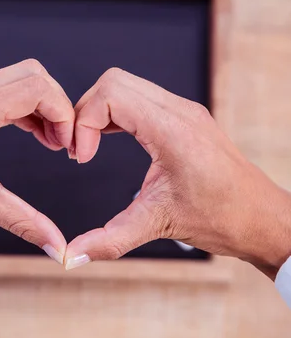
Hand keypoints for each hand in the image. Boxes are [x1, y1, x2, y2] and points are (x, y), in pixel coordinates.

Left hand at [0, 59, 73, 263]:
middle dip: (55, 104)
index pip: (35, 87)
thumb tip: (57, 247)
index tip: (67, 145)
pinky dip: (21, 111)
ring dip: (39, 106)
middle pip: (30, 74)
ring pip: (15, 81)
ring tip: (51, 142)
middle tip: (62, 141)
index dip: (62, 112)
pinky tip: (31, 136)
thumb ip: (24, 221)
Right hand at [65, 68, 290, 278]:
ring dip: (99, 111)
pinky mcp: (183, 116)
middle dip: (85, 112)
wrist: (262, 219)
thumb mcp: (157, 225)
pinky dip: (115, 112)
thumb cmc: (223, 218)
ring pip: (124, 84)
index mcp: (172, 130)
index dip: (83, 123)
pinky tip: (109, 138)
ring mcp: (183, 110)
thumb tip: (73, 256)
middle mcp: (179, 111)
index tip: (82, 157)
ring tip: (90, 146)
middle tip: (80, 149)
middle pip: (112, 81)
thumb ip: (108, 240)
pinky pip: (138, 96)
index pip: (109, 95)